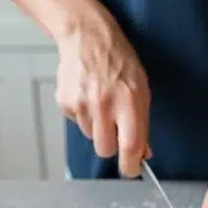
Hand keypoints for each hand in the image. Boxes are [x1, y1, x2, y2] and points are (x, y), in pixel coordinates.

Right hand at [55, 15, 149, 174]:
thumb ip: (142, 120)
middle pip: (105, 149)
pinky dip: (83, 115)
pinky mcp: (65, 103)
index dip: (131, 165)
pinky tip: (87, 95)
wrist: (86, 37)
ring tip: (100, 102)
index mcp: (128, 101)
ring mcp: (81, 104)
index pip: (130, 146)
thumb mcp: (141, 86)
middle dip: (112, 144)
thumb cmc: (118, 58)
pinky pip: (76, 123)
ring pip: (90, 137)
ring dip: (97, 127)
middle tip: (114, 128)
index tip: (131, 169)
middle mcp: (103, 105)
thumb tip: (143, 151)